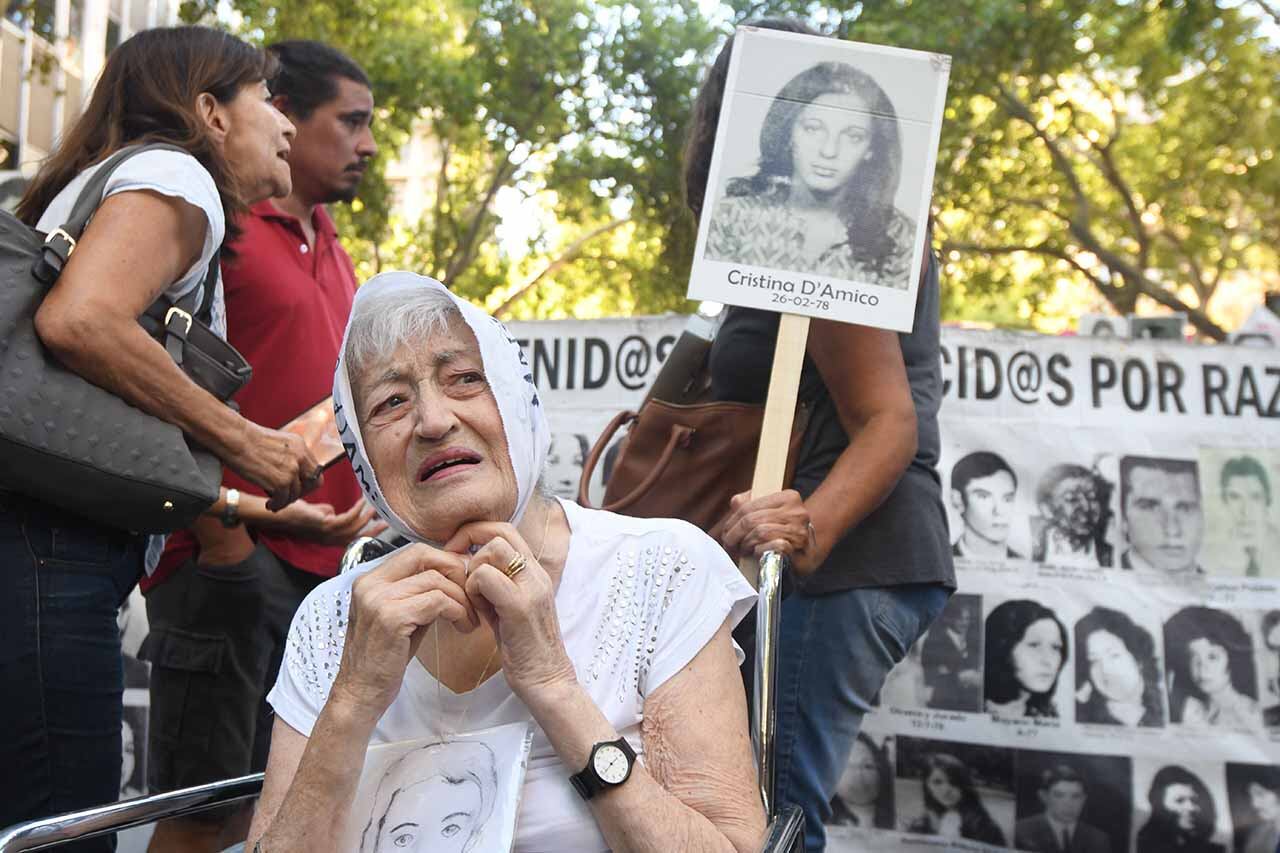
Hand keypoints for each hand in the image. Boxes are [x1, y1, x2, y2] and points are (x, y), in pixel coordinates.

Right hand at [227, 422, 322, 509]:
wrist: (235, 438)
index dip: (306, 482)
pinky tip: (269, 504)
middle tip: (287, 497)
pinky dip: (276, 505)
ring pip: (295, 494)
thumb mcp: (278, 443)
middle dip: (301, 493)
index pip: (315, 470)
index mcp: (300, 446)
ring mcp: (292, 470)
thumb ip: (289, 456)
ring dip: (284, 501)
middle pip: (313, 483)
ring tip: (274, 502)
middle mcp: (300, 457)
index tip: (294, 487)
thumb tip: (293, 475)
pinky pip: (283, 500)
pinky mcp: (281, 481)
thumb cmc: (248, 441)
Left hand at [256, 498, 386, 544]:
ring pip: (354, 528)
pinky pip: (347, 518)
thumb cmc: (294, 512)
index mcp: (329, 538)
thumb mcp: (314, 514)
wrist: (279, 514)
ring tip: (373, 507)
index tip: (381, 524)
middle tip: (386, 520)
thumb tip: (334, 510)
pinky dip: (357, 509)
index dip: (368, 532)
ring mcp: (327, 533)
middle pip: (357, 537)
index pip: (353, 538)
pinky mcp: (325, 525)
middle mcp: (330, 539)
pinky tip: (361, 501)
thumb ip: (326, 513)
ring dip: (366, 516)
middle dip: (373, 529)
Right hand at [331, 544, 477, 718]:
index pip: (415, 551)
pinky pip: (437, 601)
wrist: (361, 693)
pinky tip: (462, 626)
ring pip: (435, 579)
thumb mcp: (401, 616)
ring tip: (470, 618)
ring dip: (461, 598)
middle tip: (473, 594)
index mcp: (370, 580)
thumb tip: (455, 573)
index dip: (445, 560)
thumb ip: (419, 592)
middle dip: (455, 571)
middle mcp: (370, 584)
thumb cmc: (384, 658)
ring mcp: (378, 599)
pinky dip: (457, 611)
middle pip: (424, 555)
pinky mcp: (391, 618)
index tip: (465, 579)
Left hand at [444, 521, 576, 705]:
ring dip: (472, 571)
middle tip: (456, 570)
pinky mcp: (520, 606)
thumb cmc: (524, 649)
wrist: (547, 681)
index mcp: (534, 572)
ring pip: (491, 550)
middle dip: (469, 544)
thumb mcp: (507, 608)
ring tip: (473, 600)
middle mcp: (536, 574)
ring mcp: (531, 588)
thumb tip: (466, 567)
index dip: (476, 532)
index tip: (456, 552)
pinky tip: (476, 612)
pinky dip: (472, 590)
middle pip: (499, 531)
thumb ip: (493, 585)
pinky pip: (486, 577)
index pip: (505, 529)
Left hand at [718, 489, 821, 573]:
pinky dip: (760, 551)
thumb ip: (751, 504)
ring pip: (760, 533)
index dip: (732, 521)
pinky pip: (773, 546)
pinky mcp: (801, 549)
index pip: (750, 506)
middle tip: (730, 544)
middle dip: (735, 534)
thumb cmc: (784, 532)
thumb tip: (736, 502)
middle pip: (752, 520)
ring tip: (743, 549)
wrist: (808, 554)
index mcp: (789, 497)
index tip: (726, 532)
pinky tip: (757, 553)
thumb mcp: (769, 513)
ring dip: (746, 544)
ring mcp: (800, 531)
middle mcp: (797, 512)